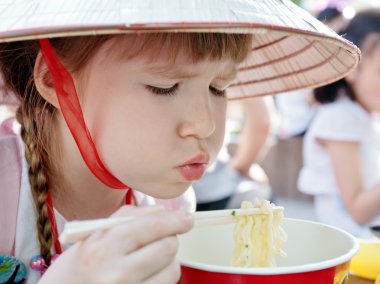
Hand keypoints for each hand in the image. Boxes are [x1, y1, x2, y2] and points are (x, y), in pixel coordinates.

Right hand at [39, 205, 192, 283]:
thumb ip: (127, 217)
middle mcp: (117, 273)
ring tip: (150, 260)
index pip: (152, 226)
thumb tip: (162, 211)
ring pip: (172, 270)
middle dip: (170, 239)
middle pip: (168, 247)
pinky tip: (146, 275)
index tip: (187, 219)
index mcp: (103, 247)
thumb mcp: (92, 235)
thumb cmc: (77, 266)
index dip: (175, 220)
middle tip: (161, 239)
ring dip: (168, 261)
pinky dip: (162, 277)